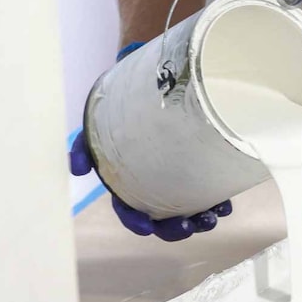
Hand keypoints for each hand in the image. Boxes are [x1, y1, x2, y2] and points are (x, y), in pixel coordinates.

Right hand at [68, 42, 232, 241]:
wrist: (151, 73)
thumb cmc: (123, 100)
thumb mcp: (100, 118)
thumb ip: (85, 142)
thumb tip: (76, 169)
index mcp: (129, 177)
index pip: (129, 208)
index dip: (136, 222)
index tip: (147, 227)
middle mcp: (155, 180)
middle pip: (164, 217)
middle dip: (176, 228)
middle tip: (191, 225)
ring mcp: (180, 174)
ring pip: (191, 208)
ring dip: (203, 218)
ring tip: (216, 213)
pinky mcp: (201, 163)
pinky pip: (212, 189)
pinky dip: (219, 200)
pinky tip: (225, 201)